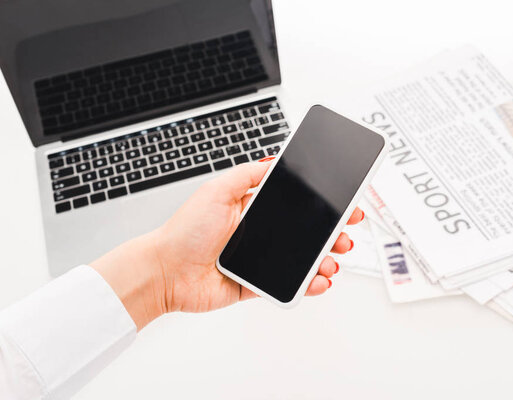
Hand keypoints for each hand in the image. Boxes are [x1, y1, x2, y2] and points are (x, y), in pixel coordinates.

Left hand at [91, 160, 363, 329]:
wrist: (166, 271)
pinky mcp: (257, 284)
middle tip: (345, 234)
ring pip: (303, 260)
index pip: (296, 205)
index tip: (343, 204)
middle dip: (332, 233)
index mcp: (253, 209)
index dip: (321, 205)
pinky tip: (320, 280)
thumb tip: (273, 162)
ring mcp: (261, 260)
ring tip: (331, 260)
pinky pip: (288, 285)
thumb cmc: (184, 231)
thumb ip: (246, 175)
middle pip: (306, 233)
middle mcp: (260, 233)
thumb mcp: (216, 190)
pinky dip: (309, 285)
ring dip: (324, 260)